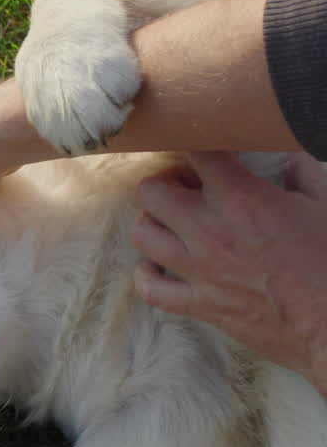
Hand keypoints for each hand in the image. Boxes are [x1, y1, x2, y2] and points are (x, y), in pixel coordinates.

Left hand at [132, 152, 326, 390]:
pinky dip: (148, 276)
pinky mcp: (200, 304)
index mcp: (242, 198)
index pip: (196, 152)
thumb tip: (289, 156)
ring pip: (143, 235)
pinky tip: (158, 268)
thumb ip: (303, 172)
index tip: (201, 146)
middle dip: (164, 183)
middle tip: (186, 188)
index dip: (193, 141)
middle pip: (150, 192)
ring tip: (172, 223)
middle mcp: (210, 230)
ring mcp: (200, 269)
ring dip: (152, 224)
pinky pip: (151, 289)